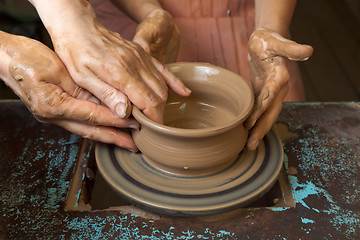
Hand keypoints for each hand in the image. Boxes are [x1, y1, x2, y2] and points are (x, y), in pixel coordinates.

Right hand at [1, 32, 138, 150]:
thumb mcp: (56, 70)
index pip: (92, 116)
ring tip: (126, 140)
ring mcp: (53, 117)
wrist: (3, 59)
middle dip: (115, 139)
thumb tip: (107, 101)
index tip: (134, 123)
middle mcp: (53, 117)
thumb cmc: (26, 59)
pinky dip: (97, 126)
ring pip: (86, 130)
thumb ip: (81, 88)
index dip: (115, 120)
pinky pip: (80, 122)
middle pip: (90, 131)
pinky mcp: (55, 112)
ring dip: (108, 135)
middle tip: (135, 146)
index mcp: (53, 106)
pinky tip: (109, 127)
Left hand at [34, 0, 189, 122]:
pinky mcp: (142, 53)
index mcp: (121, 73)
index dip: (154, 119)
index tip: (154, 131)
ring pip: (162, 84)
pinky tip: (184, 92)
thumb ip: (107, 95)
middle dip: (159, 114)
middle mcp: (135, 64)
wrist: (79, 27)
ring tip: (157, 116)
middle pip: (159, 95)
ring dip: (163, 102)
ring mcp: (141, 57)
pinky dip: (174, 82)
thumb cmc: (76, 53)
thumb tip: (125, 113)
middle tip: (152, 127)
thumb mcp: (83, 78)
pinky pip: (163, 69)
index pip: (148, 101)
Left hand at [246, 28, 312, 149]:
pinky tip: (245, 131)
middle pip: (270, 112)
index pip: (270, 96)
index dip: (261, 109)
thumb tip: (309, 51)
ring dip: (257, 129)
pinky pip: (259, 110)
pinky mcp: (263, 93)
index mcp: (280, 78)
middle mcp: (278, 89)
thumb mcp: (277, 41)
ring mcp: (271, 93)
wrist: (265, 40)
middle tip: (250, 145)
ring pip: (265, 115)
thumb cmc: (269, 40)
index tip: (251, 122)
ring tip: (249, 145)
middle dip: (260, 129)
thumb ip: (291, 48)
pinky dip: (253, 120)